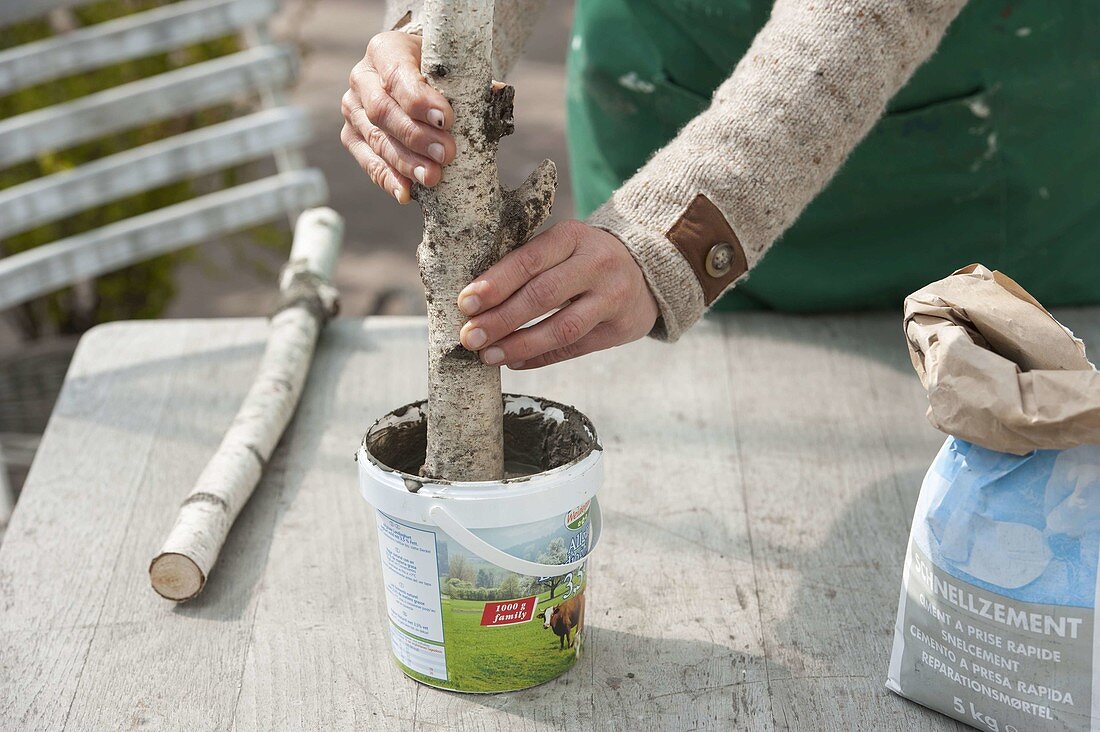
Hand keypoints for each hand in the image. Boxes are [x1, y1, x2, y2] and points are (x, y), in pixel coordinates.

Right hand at [341, 31, 455, 202]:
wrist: (414, 76)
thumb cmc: (438, 72)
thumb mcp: (451, 66)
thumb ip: (470, 81)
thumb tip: (498, 93)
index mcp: (385, 51)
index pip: (397, 76)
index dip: (420, 100)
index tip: (447, 119)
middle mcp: (362, 78)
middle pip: (383, 111)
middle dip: (417, 136)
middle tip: (446, 154)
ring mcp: (353, 110)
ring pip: (376, 139)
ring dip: (406, 162)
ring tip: (433, 178)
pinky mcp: (353, 136)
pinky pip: (368, 161)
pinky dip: (388, 179)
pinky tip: (406, 193)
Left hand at [457, 221, 658, 368]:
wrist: (645, 271)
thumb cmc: (584, 259)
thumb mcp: (562, 246)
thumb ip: (527, 264)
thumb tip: (475, 301)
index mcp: (573, 236)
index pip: (529, 260)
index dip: (495, 284)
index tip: (466, 304)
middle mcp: (597, 264)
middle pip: (542, 295)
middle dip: (501, 319)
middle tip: (470, 337)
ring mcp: (612, 297)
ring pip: (561, 328)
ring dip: (519, 345)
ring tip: (488, 356)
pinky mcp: (619, 328)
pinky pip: (574, 348)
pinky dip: (540, 358)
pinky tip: (515, 362)